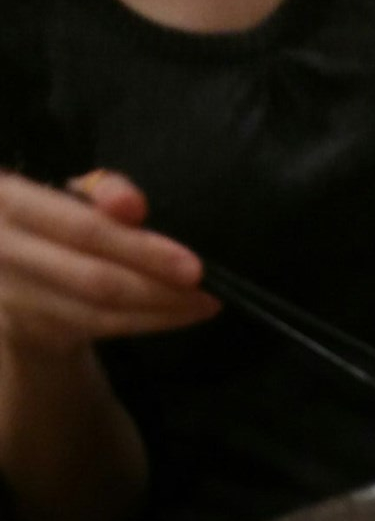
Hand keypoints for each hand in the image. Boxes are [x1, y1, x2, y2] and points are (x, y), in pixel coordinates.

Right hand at [0, 170, 217, 355]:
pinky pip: (100, 329)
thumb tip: (132, 205)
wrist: (9, 273)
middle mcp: (3, 250)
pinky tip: (179, 315)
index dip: (139, 248)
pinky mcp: (30, 329)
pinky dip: (146, 323)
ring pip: (101, 312)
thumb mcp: (72, 193)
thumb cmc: (50, 221)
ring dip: (160, 311)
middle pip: (95, 278)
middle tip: (208, 290)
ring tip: (203, 304)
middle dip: (158, 286)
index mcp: (8, 202)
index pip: (82, 230)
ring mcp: (13, 296)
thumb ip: (104, 191)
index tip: (192, 265)